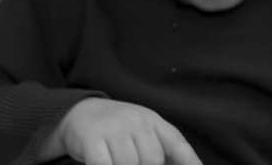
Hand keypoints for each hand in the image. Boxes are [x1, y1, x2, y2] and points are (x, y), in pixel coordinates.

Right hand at [40, 97, 202, 164]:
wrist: (81, 112)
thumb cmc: (119, 128)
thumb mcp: (145, 130)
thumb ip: (168, 148)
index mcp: (152, 120)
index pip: (176, 143)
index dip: (190, 161)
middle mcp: (135, 121)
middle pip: (152, 159)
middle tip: (132, 162)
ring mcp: (113, 128)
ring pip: (128, 164)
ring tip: (117, 160)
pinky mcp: (91, 139)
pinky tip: (106, 163)